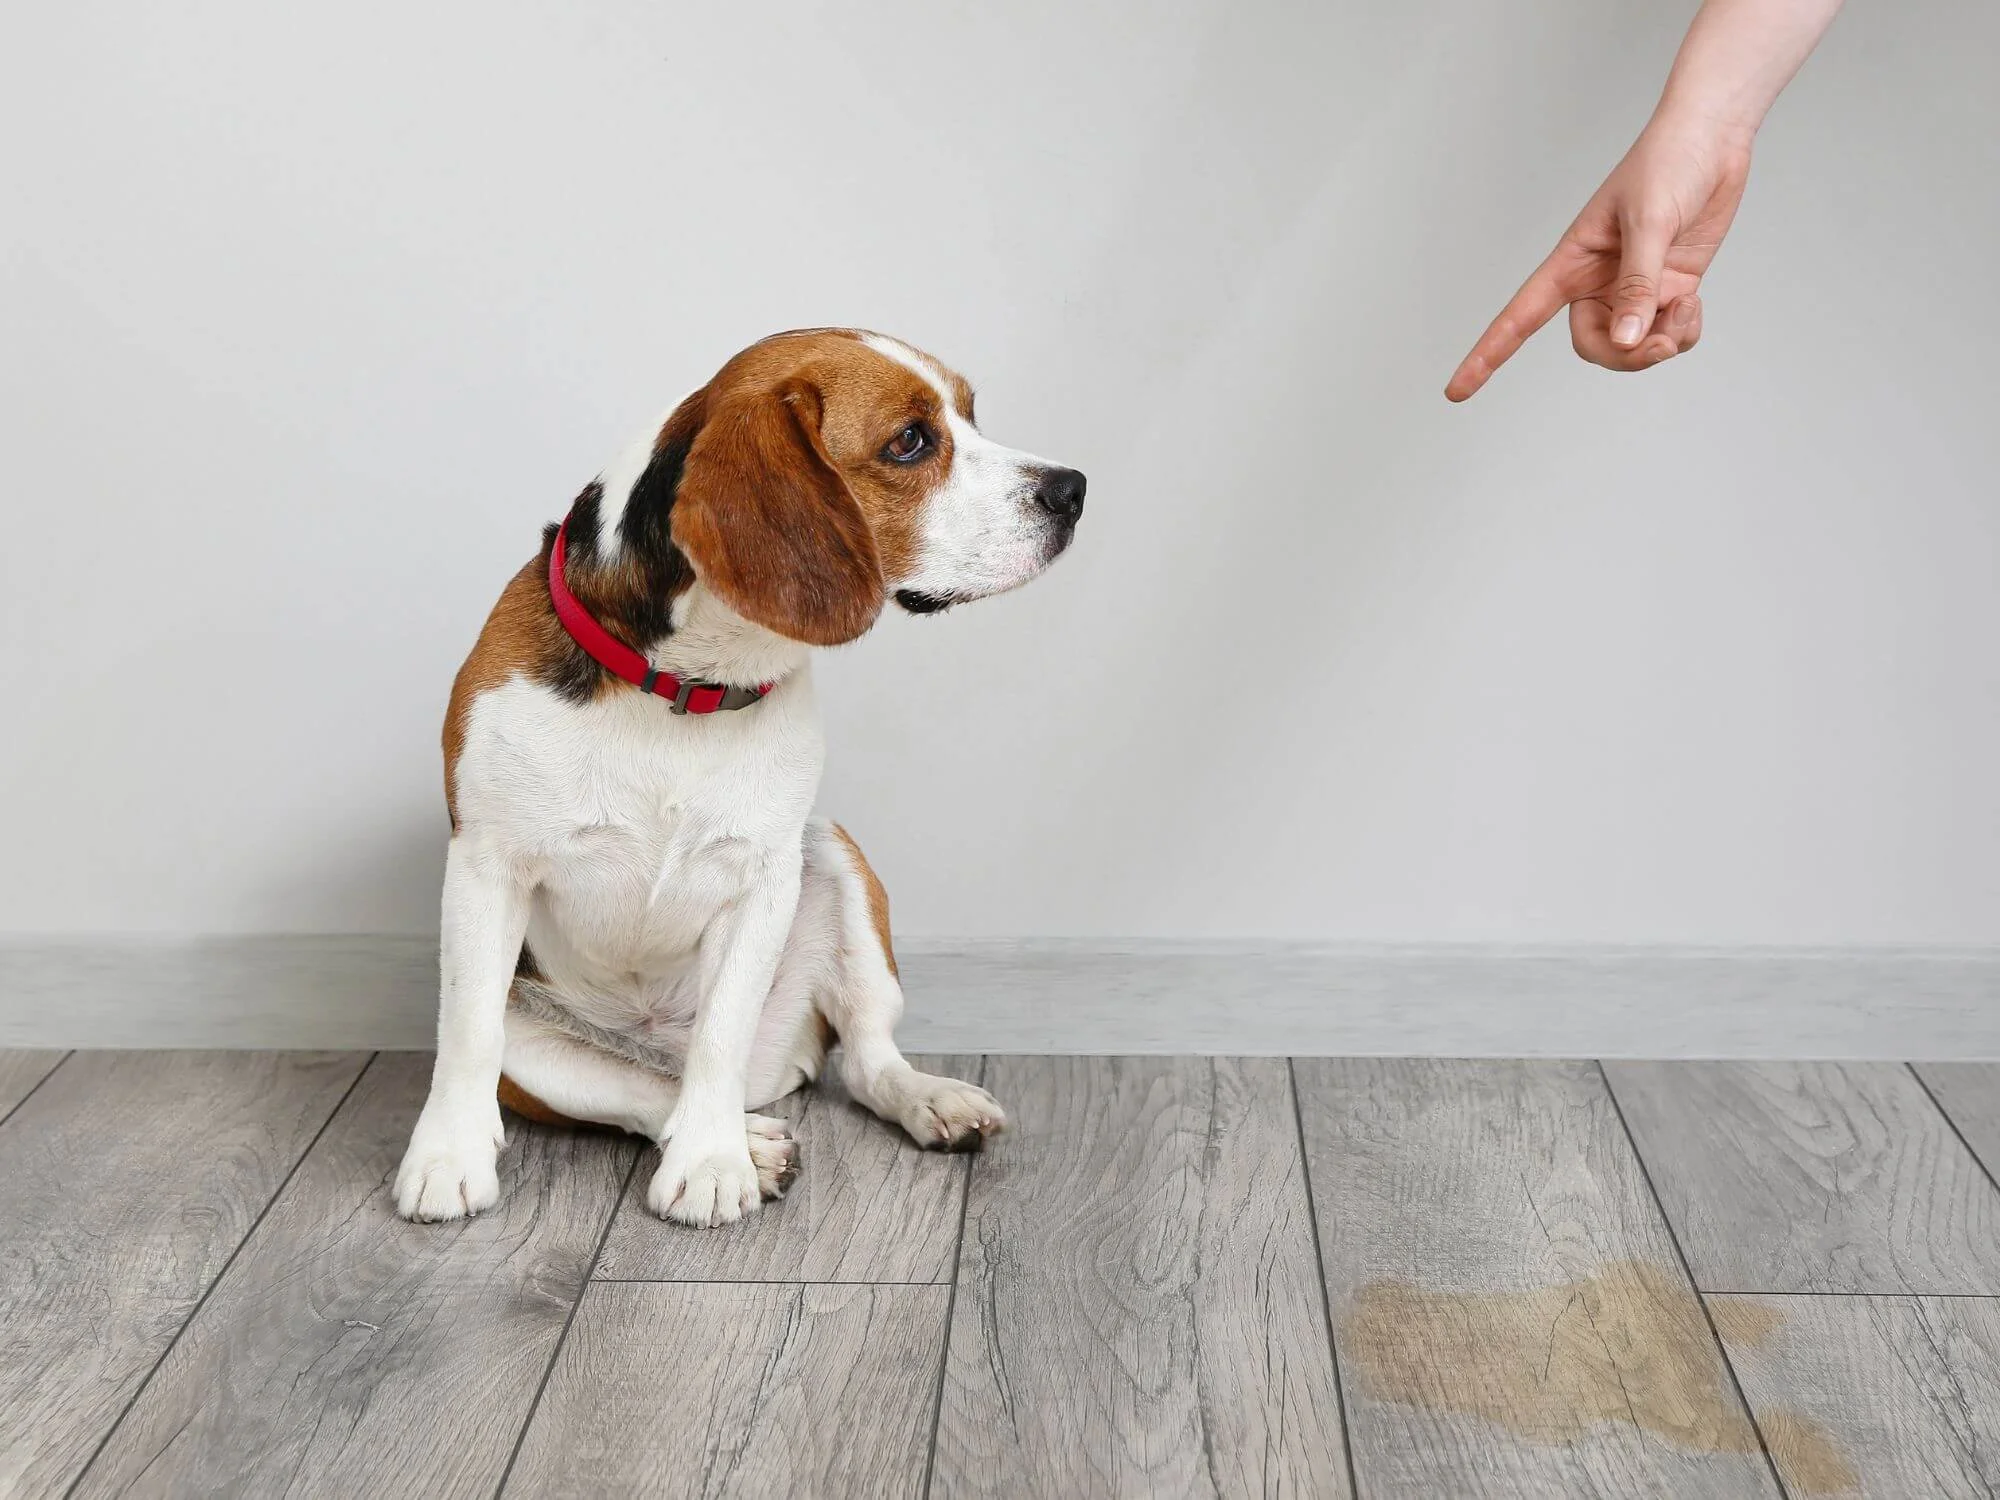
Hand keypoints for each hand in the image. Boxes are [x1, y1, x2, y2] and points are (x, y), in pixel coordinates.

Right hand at [1446, 115, 1753, 400]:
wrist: (1713, 137)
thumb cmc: (1668, 163)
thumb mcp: (1649, 223)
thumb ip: (1638, 284)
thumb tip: (1626, 341)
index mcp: (1570, 264)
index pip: (1517, 319)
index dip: (1486, 356)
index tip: (1456, 392)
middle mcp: (1596, 282)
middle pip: (1592, 347)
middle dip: (1625, 356)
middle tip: (1659, 345)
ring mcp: (1634, 289)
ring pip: (1632, 348)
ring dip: (1662, 344)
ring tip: (1686, 311)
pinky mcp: (1670, 290)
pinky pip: (1668, 336)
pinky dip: (1683, 333)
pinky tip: (1693, 306)